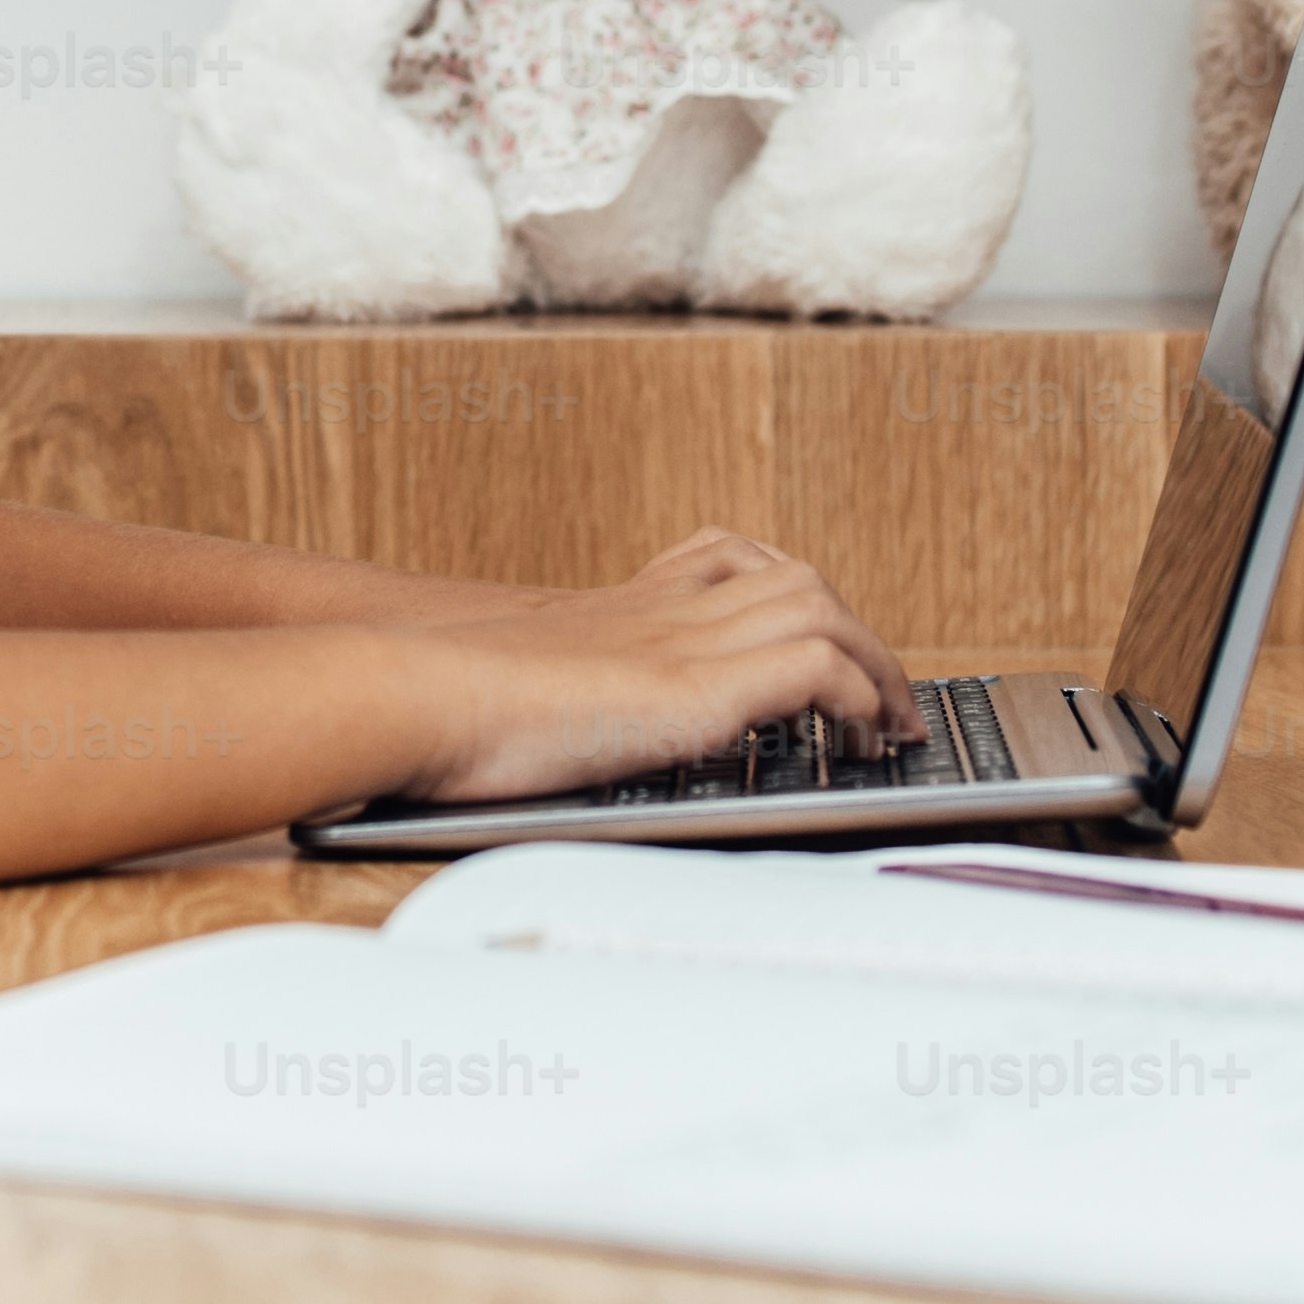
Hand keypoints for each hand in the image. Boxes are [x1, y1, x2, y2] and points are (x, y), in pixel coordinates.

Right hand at [385, 532, 921, 809]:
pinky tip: (856, 737)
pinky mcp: (694, 685)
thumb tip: (528, 741)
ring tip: (891, 725)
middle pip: (794, 577)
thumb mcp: (511, 690)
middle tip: (885, 698)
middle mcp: (659, 610)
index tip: (818, 651)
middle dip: (855, 632)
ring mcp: (681, 641)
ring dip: (876, 662)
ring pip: (821, 605)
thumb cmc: (437, 709)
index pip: (728, 562)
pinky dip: (854, 693)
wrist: (411, 692)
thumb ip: (548, 698)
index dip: (785, 598)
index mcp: (620, 608)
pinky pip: (815, 662)